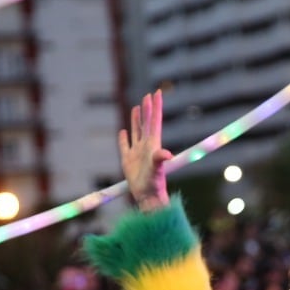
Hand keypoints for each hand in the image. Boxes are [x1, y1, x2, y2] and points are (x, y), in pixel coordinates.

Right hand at [119, 89, 172, 209]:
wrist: (147, 197)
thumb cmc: (154, 184)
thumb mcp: (157, 169)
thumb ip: (160, 159)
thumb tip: (166, 154)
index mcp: (153, 144)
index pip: (155, 121)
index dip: (156, 107)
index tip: (157, 92)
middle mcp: (146, 146)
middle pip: (146, 123)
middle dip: (147, 109)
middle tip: (148, 95)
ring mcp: (137, 153)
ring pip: (136, 131)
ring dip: (136, 120)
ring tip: (137, 108)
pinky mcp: (128, 160)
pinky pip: (124, 146)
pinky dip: (123, 138)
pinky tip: (123, 132)